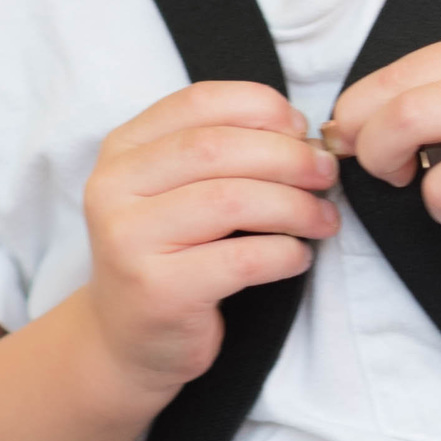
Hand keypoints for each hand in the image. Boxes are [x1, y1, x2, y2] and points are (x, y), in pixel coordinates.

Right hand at [83, 79, 337, 398]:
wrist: (129, 339)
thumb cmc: (171, 256)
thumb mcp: (179, 191)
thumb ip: (223, 153)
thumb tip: (303, 137)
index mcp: (123, 149)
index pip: (198, 102)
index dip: (261, 107)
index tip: (302, 130)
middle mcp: (114, 188)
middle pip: (218, 148)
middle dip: (288, 157)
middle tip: (327, 174)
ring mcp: (129, 240)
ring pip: (232, 200)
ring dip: (295, 206)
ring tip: (324, 219)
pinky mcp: (158, 290)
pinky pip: (242, 259)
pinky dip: (284, 253)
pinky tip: (298, 257)